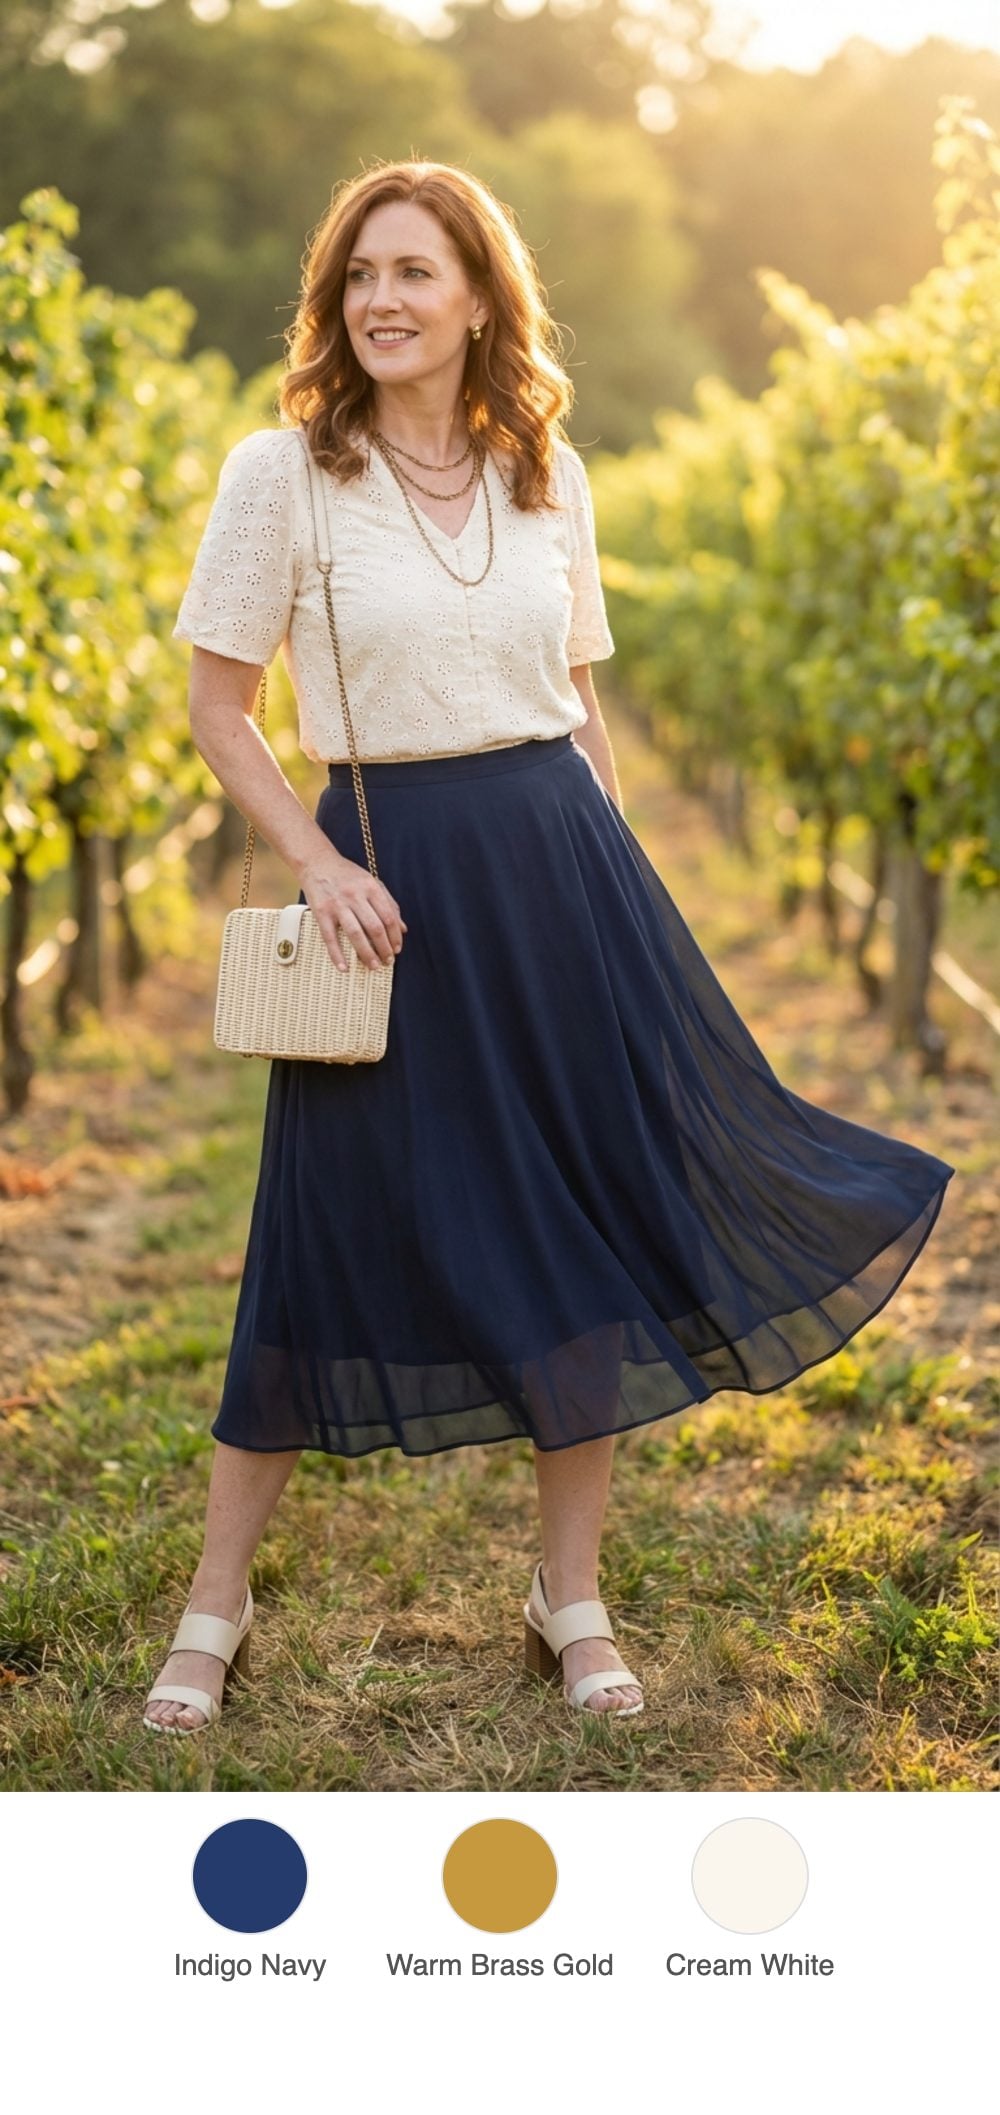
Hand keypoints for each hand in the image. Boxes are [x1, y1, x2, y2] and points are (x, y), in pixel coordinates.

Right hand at [297, 846, 407, 971]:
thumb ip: (388, 903)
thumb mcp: (371, 882)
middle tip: (387, 961)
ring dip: (366, 953)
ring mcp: (337, 904)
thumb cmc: (346, 874)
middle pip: (375, 927)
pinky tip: (344, 967)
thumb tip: (402, 928)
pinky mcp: (321, 912)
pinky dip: (337, 955)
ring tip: (373, 966)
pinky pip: (330, 937)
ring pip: (356, 934)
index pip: (389, 917)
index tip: (397, 949)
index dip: (395, 936)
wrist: (316, 861)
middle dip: (384, 948)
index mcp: (370, 887)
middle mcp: (355, 895)